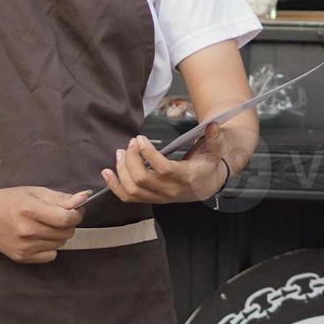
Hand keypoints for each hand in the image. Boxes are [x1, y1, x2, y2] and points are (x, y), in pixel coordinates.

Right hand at [0, 186, 88, 263]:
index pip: (66, 219)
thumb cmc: (9, 200)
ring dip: (59, 234)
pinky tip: (39, 237)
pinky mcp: (22, 257)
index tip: (75, 210)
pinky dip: (50, 247)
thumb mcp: (35, 192)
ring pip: (60, 244)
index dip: (76, 214)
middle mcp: (26, 231)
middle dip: (68, 223)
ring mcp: (24, 247)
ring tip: (45, 225)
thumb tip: (84, 198)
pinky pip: (51, 255)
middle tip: (58, 216)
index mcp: (30, 210)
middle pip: (65, 232)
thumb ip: (60, 198)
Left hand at [102, 131, 226, 204]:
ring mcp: (159, 198)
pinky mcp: (151, 199)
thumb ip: (215, 138)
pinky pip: (128, 198)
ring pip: (133, 190)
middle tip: (131, 143)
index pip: (163, 169)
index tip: (140, 139)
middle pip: (142, 179)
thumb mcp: (216, 150)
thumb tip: (213, 125)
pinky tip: (107, 173)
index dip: (148, 154)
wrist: (208, 184)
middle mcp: (171, 191)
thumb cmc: (208, 164)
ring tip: (119, 152)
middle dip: (131, 159)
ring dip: (121, 170)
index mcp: (185, 178)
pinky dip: (115, 186)